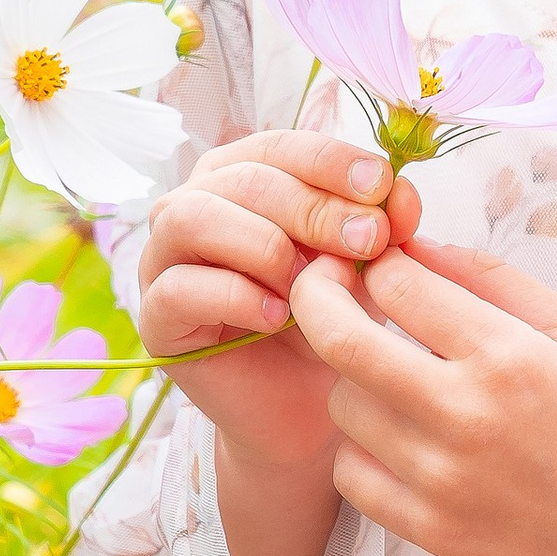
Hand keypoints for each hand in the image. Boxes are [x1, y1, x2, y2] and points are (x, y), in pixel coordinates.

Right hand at [138, 132, 424, 481]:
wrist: (311, 409)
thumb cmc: (334, 323)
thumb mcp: (368, 267)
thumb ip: (382, 226)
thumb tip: (401, 194)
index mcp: (243, 178)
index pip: (280, 146)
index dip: (331, 161)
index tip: (383, 187)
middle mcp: (193, 207)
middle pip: (241, 179)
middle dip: (311, 206)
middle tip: (368, 240)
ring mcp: (163, 261)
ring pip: (191, 218)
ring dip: (263, 244)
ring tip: (311, 284)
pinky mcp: (156, 320)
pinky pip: (179, 289)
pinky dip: (236, 296)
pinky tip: (280, 317)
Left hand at [287, 236, 556, 555]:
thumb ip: (493, 280)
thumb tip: (416, 248)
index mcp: (506, 355)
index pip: (398, 286)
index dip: (377, 262)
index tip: (378, 262)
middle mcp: (465, 414)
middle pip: (340, 342)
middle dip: (318, 297)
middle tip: (326, 286)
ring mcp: (440, 478)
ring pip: (343, 406)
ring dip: (356, 379)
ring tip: (393, 377)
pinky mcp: (428, 527)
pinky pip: (350, 473)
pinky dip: (361, 448)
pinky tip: (397, 437)